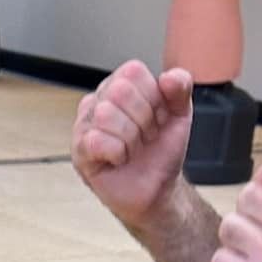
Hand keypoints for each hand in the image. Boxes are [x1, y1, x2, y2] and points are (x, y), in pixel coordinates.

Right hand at [73, 60, 194, 228]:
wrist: (157, 188)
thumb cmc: (161, 150)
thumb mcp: (180, 114)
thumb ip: (180, 87)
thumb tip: (168, 77)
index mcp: (121, 84)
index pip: (132, 72)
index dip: (154, 98)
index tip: (158, 118)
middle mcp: (99, 100)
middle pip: (119, 91)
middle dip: (143, 120)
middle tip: (145, 137)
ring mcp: (85, 125)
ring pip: (106, 114)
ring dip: (131, 139)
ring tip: (133, 149)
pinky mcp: (80, 151)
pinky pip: (96, 141)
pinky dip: (118, 153)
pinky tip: (119, 160)